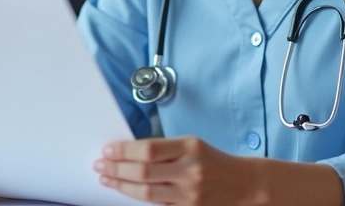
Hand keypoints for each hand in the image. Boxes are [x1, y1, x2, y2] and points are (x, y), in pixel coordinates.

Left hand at [93, 136, 259, 204]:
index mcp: (190, 147)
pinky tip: (126, 192)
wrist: (244, 185)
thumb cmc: (212, 160)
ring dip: (122, 186)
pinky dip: (138, 199)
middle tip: (100, 165)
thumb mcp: (191, 145)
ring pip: (147, 193)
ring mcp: (190, 194)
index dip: (123, 150)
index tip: (107, 150)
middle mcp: (190, 170)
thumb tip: (127, 153)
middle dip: (117, 169)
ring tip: (107, 179)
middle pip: (144, 172)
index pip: (148, 149)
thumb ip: (163, 149)